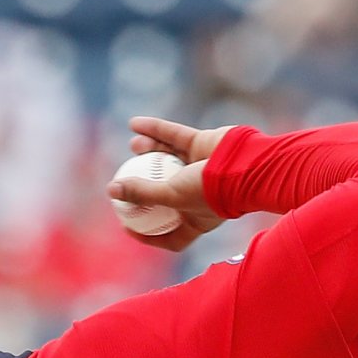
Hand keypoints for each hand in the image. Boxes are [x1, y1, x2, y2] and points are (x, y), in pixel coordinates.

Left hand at [110, 116, 231, 252]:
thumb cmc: (211, 191)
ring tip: (133, 145)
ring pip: (168, 158)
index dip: (146, 233)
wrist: (246, 165)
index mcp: (196, 219)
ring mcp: (201, 168)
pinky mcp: (203, 143)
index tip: (126, 225)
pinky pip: (174, 134)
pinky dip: (155, 128)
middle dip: (143, 184)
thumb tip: (111, 190)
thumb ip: (141, 194)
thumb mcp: (171, 197)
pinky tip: (134, 123)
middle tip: (124, 178)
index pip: (169, 234)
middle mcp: (198, 195)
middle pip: (164, 191)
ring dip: (149, 150)